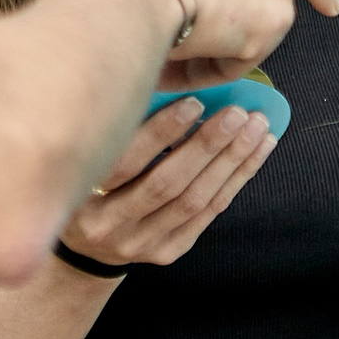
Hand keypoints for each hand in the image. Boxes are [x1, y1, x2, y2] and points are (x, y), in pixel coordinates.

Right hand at [58, 96, 276, 269]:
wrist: (84, 244)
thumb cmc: (88, 179)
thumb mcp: (88, 154)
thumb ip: (120, 128)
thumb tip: (175, 87)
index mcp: (81, 194)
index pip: (124, 163)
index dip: (161, 133)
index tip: (193, 103)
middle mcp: (108, 224)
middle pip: (167, 184)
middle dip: (207, 146)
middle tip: (238, 113)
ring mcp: (139, 243)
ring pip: (194, 201)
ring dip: (231, 162)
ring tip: (257, 129)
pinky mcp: (165, 252)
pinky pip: (207, 215)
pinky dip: (235, 180)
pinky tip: (256, 152)